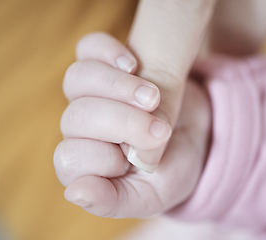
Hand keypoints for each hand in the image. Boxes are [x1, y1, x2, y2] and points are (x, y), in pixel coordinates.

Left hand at [54, 33, 210, 217]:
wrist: (195, 137)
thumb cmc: (170, 170)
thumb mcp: (150, 196)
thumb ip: (114, 200)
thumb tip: (75, 193)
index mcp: (84, 166)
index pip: (70, 158)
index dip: (106, 158)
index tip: (145, 162)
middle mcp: (80, 130)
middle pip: (76, 117)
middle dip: (123, 123)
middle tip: (161, 131)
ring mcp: (90, 94)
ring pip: (78, 80)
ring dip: (118, 87)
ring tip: (153, 97)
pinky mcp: (106, 66)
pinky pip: (90, 48)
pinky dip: (109, 52)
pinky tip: (133, 65)